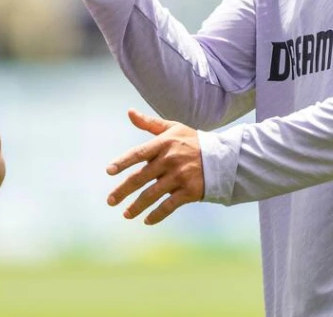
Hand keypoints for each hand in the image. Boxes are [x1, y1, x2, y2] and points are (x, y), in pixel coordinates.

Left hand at [106, 109, 203, 225]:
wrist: (223, 158)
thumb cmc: (193, 141)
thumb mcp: (173, 128)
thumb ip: (150, 123)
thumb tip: (129, 112)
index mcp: (164, 144)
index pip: (139, 153)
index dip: (123, 162)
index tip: (109, 171)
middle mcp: (170, 160)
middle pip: (141, 177)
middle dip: (123, 190)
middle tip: (110, 201)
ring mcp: (180, 177)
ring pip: (152, 194)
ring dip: (137, 206)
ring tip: (126, 214)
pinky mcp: (189, 191)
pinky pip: (169, 206)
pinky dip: (157, 215)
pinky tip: (147, 221)